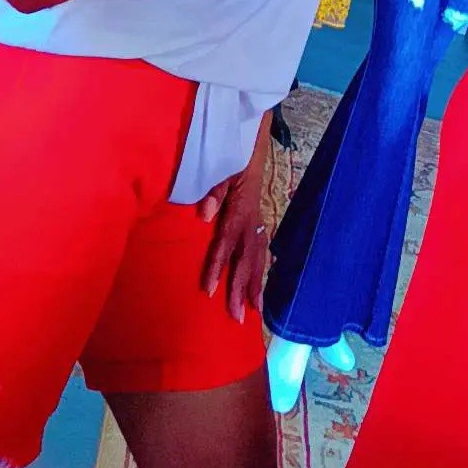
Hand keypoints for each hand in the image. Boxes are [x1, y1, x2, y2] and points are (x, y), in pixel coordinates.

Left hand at [199, 173, 268, 325]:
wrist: (251, 150)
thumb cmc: (231, 162)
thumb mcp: (220, 170)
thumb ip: (212, 191)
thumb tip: (205, 215)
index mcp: (239, 212)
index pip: (226, 245)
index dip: (218, 268)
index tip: (209, 291)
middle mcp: (251, 223)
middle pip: (246, 261)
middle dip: (241, 290)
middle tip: (237, 317)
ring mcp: (257, 225)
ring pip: (258, 260)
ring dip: (256, 286)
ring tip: (256, 312)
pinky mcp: (259, 225)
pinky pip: (262, 253)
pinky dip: (262, 273)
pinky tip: (262, 289)